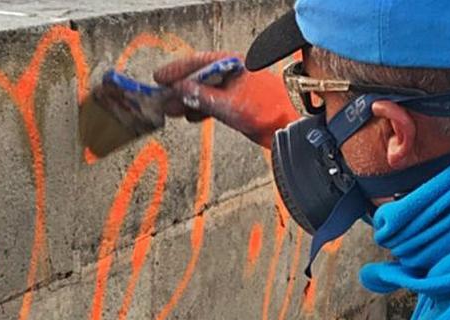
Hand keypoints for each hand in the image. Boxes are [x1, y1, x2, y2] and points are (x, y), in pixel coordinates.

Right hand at [154, 51, 299, 149]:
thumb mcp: (229, 104)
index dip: (177, 71)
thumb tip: (179, 89)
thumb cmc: (268, 110)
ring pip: (204, 92)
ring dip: (187, 101)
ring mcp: (234, 89)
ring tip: (170, 109)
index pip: (198, 63)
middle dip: (178, 88)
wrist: (290, 126)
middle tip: (160, 97)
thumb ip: (202, 97)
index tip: (160, 78)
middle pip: (198, 78)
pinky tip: (190, 116)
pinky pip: (212, 104)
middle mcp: (232, 74)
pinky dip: (199, 110)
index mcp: (232, 65)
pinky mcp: (237, 104)